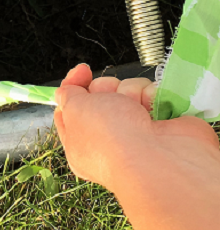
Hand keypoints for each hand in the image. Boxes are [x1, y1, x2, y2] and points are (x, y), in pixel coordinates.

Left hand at [54, 64, 216, 189]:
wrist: (160, 159)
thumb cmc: (109, 138)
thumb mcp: (75, 112)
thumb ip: (68, 96)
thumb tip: (65, 93)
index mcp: (80, 142)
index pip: (71, 107)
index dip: (74, 86)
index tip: (83, 71)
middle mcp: (108, 138)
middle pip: (101, 93)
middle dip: (106, 90)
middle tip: (113, 103)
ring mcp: (138, 130)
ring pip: (128, 91)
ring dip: (131, 93)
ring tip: (138, 110)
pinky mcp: (163, 123)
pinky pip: (153, 94)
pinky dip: (154, 96)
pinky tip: (155, 109)